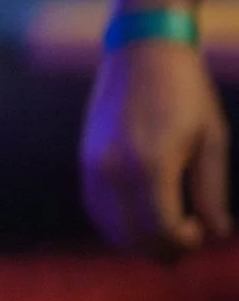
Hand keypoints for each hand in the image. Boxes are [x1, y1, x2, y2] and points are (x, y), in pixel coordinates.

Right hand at [80, 36, 231, 259]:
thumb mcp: (213, 141)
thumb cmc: (186, 93)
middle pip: (133, 236)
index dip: (185, 244)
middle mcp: (114, 169)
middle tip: (188, 241)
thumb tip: (215, 232)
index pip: (161, 231)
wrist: (142, 50)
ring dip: (138, 239)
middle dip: (162, 249)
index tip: (202, 231)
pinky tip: (140, 217)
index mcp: (150, 165)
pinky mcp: (86, 157)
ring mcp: (94, 163)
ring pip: (110, 226)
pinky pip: (96, 206)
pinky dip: (117, 222)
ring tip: (166, 229)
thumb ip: (212, 192)